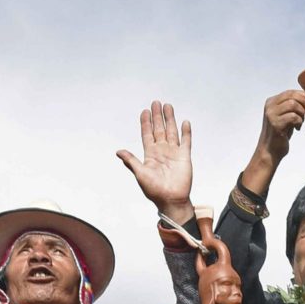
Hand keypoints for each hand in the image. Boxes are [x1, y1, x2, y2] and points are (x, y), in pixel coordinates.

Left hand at [116, 100, 193, 225]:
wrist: (171, 200)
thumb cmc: (155, 191)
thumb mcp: (140, 174)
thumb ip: (131, 161)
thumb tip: (118, 151)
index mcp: (150, 154)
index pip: (147, 134)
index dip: (146, 123)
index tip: (145, 111)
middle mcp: (162, 151)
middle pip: (159, 129)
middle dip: (157, 116)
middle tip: (155, 103)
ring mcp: (174, 153)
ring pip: (171, 131)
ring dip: (170, 119)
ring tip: (168, 106)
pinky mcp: (185, 157)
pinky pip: (186, 141)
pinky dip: (186, 132)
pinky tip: (185, 122)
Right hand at [243, 90, 304, 195]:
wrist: (270, 151)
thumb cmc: (280, 134)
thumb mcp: (284, 116)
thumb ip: (291, 105)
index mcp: (271, 102)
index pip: (290, 92)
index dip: (302, 96)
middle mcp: (270, 106)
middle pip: (292, 96)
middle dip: (303, 104)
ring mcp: (271, 115)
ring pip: (293, 105)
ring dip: (301, 113)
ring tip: (300, 122)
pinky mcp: (275, 124)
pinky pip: (293, 117)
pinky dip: (299, 122)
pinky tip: (297, 128)